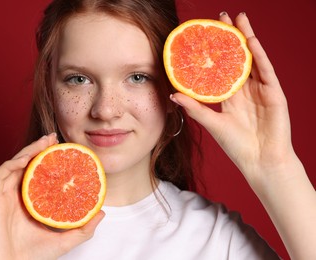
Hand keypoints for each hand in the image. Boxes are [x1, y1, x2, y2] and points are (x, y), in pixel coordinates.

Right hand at [0, 133, 104, 259]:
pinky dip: (11, 164)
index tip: (62, 148)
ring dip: (27, 151)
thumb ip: (83, 228)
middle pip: (26, 165)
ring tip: (44, 142)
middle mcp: (17, 196)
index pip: (39, 173)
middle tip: (53, 138)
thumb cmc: (34, 257)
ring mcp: (4, 197)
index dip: (48, 159)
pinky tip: (26, 159)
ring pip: (14, 165)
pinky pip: (0, 176)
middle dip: (39, 149)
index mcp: (31, 201)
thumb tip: (102, 212)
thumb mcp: (65, 239)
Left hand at [170, 12, 294, 183]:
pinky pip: (266, 70)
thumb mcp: (213, 123)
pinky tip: (251, 41)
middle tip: (222, 17)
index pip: (222, 67)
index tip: (205, 36)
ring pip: (253, 58)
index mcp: (231, 96)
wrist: (260, 162)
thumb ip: (195, 108)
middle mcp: (246, 89)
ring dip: (246, 38)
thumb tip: (172, 95)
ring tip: (238, 18)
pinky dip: (259, 55)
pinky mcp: (274, 93)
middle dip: (231, 37)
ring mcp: (261, 90)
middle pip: (237, 57)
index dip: (215, 51)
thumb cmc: (237, 146)